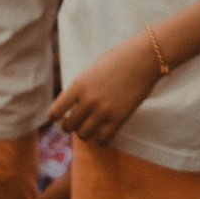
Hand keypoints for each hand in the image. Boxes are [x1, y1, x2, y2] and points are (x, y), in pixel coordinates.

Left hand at [45, 35, 163, 147]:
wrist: (143, 58)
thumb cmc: (118, 59)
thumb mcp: (92, 71)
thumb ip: (81, 88)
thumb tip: (72, 106)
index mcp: (78, 85)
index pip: (56, 111)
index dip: (55, 117)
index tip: (58, 119)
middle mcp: (88, 100)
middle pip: (69, 125)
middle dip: (71, 126)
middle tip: (76, 124)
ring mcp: (104, 110)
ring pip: (84, 134)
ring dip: (85, 133)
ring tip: (90, 128)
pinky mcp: (119, 118)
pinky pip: (104, 138)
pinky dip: (101, 140)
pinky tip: (103, 135)